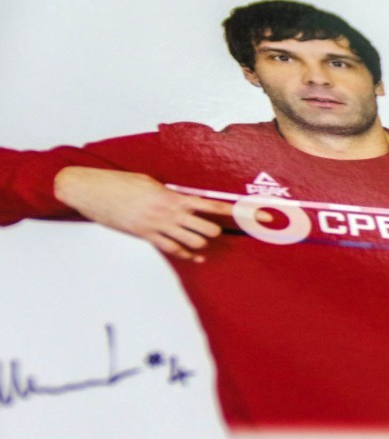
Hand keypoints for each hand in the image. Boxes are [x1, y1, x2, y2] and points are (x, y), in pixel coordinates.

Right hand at [54, 166, 233, 261]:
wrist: (93, 191)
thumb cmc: (120, 183)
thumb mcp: (150, 182)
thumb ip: (169, 192)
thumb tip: (184, 200)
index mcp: (171, 196)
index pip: (207, 205)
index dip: (227, 210)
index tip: (245, 213)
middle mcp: (167, 213)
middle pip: (204, 228)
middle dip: (214, 230)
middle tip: (217, 229)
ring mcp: (157, 227)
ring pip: (191, 242)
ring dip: (200, 242)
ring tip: (204, 240)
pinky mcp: (145, 236)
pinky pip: (172, 249)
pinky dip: (186, 253)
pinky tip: (196, 256)